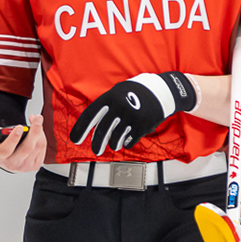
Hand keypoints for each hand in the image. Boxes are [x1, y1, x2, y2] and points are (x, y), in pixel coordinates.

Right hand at [0, 113, 47, 172]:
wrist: (7, 159)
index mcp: (0, 157)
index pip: (6, 150)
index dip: (13, 139)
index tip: (19, 127)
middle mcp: (13, 164)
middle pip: (27, 148)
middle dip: (34, 132)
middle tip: (37, 118)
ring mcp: (25, 166)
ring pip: (37, 146)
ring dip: (39, 131)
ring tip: (36, 120)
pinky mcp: (35, 165)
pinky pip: (42, 148)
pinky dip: (42, 136)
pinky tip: (37, 131)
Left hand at [69, 72, 196, 155]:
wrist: (164, 91)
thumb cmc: (138, 91)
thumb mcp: (119, 91)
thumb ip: (106, 105)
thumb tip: (92, 122)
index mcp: (110, 97)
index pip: (90, 115)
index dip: (81, 129)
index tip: (75, 140)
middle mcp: (119, 108)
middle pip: (102, 131)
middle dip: (97, 144)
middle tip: (95, 150)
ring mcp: (131, 117)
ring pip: (115, 139)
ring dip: (113, 144)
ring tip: (112, 146)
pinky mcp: (143, 126)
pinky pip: (129, 140)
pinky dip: (126, 143)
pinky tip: (125, 142)